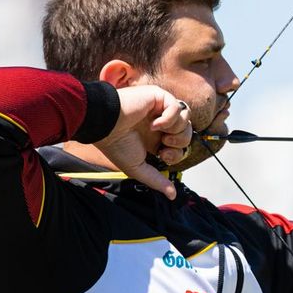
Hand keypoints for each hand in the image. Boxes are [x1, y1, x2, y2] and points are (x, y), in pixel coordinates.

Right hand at [95, 85, 192, 199]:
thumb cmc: (116, 145)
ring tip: (159, 132)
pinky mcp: (158, 96)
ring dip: (176, 129)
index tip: (162, 155)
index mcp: (156, 138)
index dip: (177, 153)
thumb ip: (156, 180)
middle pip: (188, 131)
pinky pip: (177, 106)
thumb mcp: (137, 168)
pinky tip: (154, 123)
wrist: (105, 126)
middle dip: (180, 142)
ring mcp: (159, 108)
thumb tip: (172, 196)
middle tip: (164, 144)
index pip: (180, 145)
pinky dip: (169, 117)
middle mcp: (159, 122)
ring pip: (186, 117)